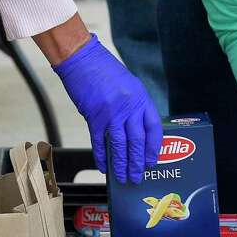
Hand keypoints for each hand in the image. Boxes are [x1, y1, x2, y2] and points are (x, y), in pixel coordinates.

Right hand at [53, 34, 161, 184]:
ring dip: (122, 164)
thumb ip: (135, 107)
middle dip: (138, 162)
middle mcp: (129, 107)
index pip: (153, 127)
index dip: (154, 147)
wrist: (82, 59)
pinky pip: (99, 142)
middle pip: (137, 141)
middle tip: (137, 176)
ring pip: (120, 145)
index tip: (152, 160)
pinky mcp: (94, 117)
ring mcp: (111, 113)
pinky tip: (104, 167)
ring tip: (123, 177)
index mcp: (140, 98)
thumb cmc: (104, 70)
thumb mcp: (129, 85)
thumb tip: (136, 131)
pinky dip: (101, 156)